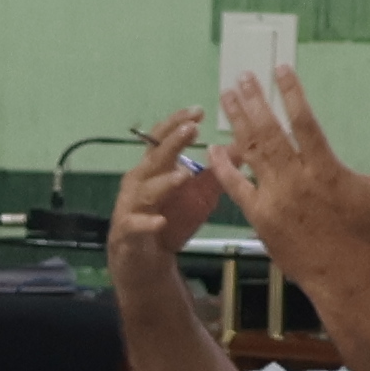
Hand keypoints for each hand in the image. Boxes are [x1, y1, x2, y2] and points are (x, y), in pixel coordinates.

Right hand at [108, 112, 230, 257]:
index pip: (162, 139)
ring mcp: (131, 205)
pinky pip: (137, 225)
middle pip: (155, 158)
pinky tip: (160, 222)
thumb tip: (241, 148)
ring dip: (164, 182)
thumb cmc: (170, 221)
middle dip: (172, 143)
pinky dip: (148, 223)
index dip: (178, 124)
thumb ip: (216, 174)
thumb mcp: (199, 196)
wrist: (143, 260)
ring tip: (182, 176)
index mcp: (155, 168)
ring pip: (146, 190)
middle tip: (191, 129)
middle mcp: (139, 181)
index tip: (198, 111)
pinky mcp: (128, 231)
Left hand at [214, 68, 369, 266]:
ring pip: (251, 152)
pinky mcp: (259, 216)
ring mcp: (275, 198)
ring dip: (238, 123)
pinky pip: (236, 186)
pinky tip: (214, 147)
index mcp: (326, 170)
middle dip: (255, 101)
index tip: (280, 70)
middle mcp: (298, 180)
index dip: (292, 94)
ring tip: (227, 97)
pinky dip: (224, 166)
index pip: (305, 123)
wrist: (344, 276)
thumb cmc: (365, 233)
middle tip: (243, 77)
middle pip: (271, 132)